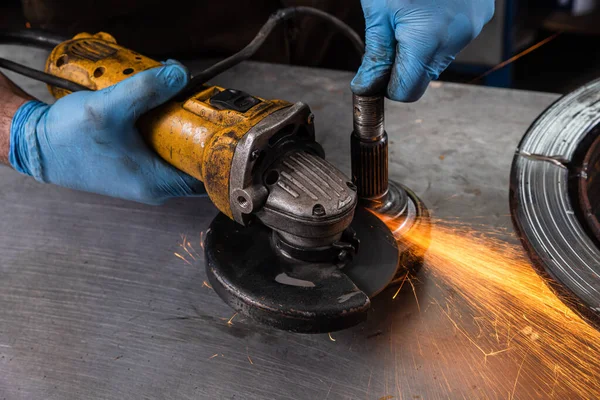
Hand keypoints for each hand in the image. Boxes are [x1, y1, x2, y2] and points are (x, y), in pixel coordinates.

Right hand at [9, 61, 205, 204]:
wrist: (34, 143)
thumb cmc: (66, 138)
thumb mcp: (110, 107)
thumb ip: (146, 90)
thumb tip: (179, 76)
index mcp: (155, 183)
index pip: (204, 175)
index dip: (214, 149)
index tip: (216, 124)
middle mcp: (152, 186)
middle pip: (192, 162)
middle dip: (196, 133)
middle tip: (195, 106)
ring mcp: (142, 178)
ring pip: (175, 154)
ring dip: (177, 129)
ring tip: (174, 104)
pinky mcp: (133, 167)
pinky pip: (158, 150)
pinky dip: (161, 131)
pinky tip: (154, 111)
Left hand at [351, 0, 494, 101]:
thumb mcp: (379, 10)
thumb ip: (376, 54)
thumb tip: (367, 87)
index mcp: (428, 41)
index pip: (406, 91)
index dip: (387, 86)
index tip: (375, 74)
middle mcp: (457, 38)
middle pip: (424, 76)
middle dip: (403, 65)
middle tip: (388, 37)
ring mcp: (473, 25)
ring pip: (438, 57)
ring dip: (420, 47)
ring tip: (410, 13)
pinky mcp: (481, 13)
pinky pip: (454, 36)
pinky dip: (438, 30)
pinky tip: (428, 5)